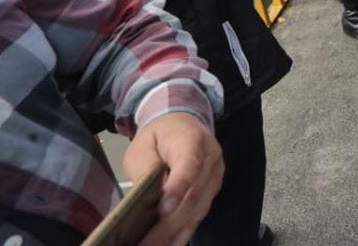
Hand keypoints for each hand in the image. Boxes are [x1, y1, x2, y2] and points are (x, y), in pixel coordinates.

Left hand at [123, 111, 222, 245]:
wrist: (183, 123)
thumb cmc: (159, 136)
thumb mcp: (142, 146)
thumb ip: (145, 169)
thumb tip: (147, 199)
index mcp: (192, 140)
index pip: (189, 166)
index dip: (177, 189)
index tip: (162, 210)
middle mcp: (211, 158)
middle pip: (194, 195)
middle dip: (169, 223)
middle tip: (147, 243)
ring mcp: (216, 175)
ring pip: (199, 208)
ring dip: (176, 232)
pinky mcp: (214, 189)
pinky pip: (200, 213)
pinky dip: (184, 231)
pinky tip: (170, 244)